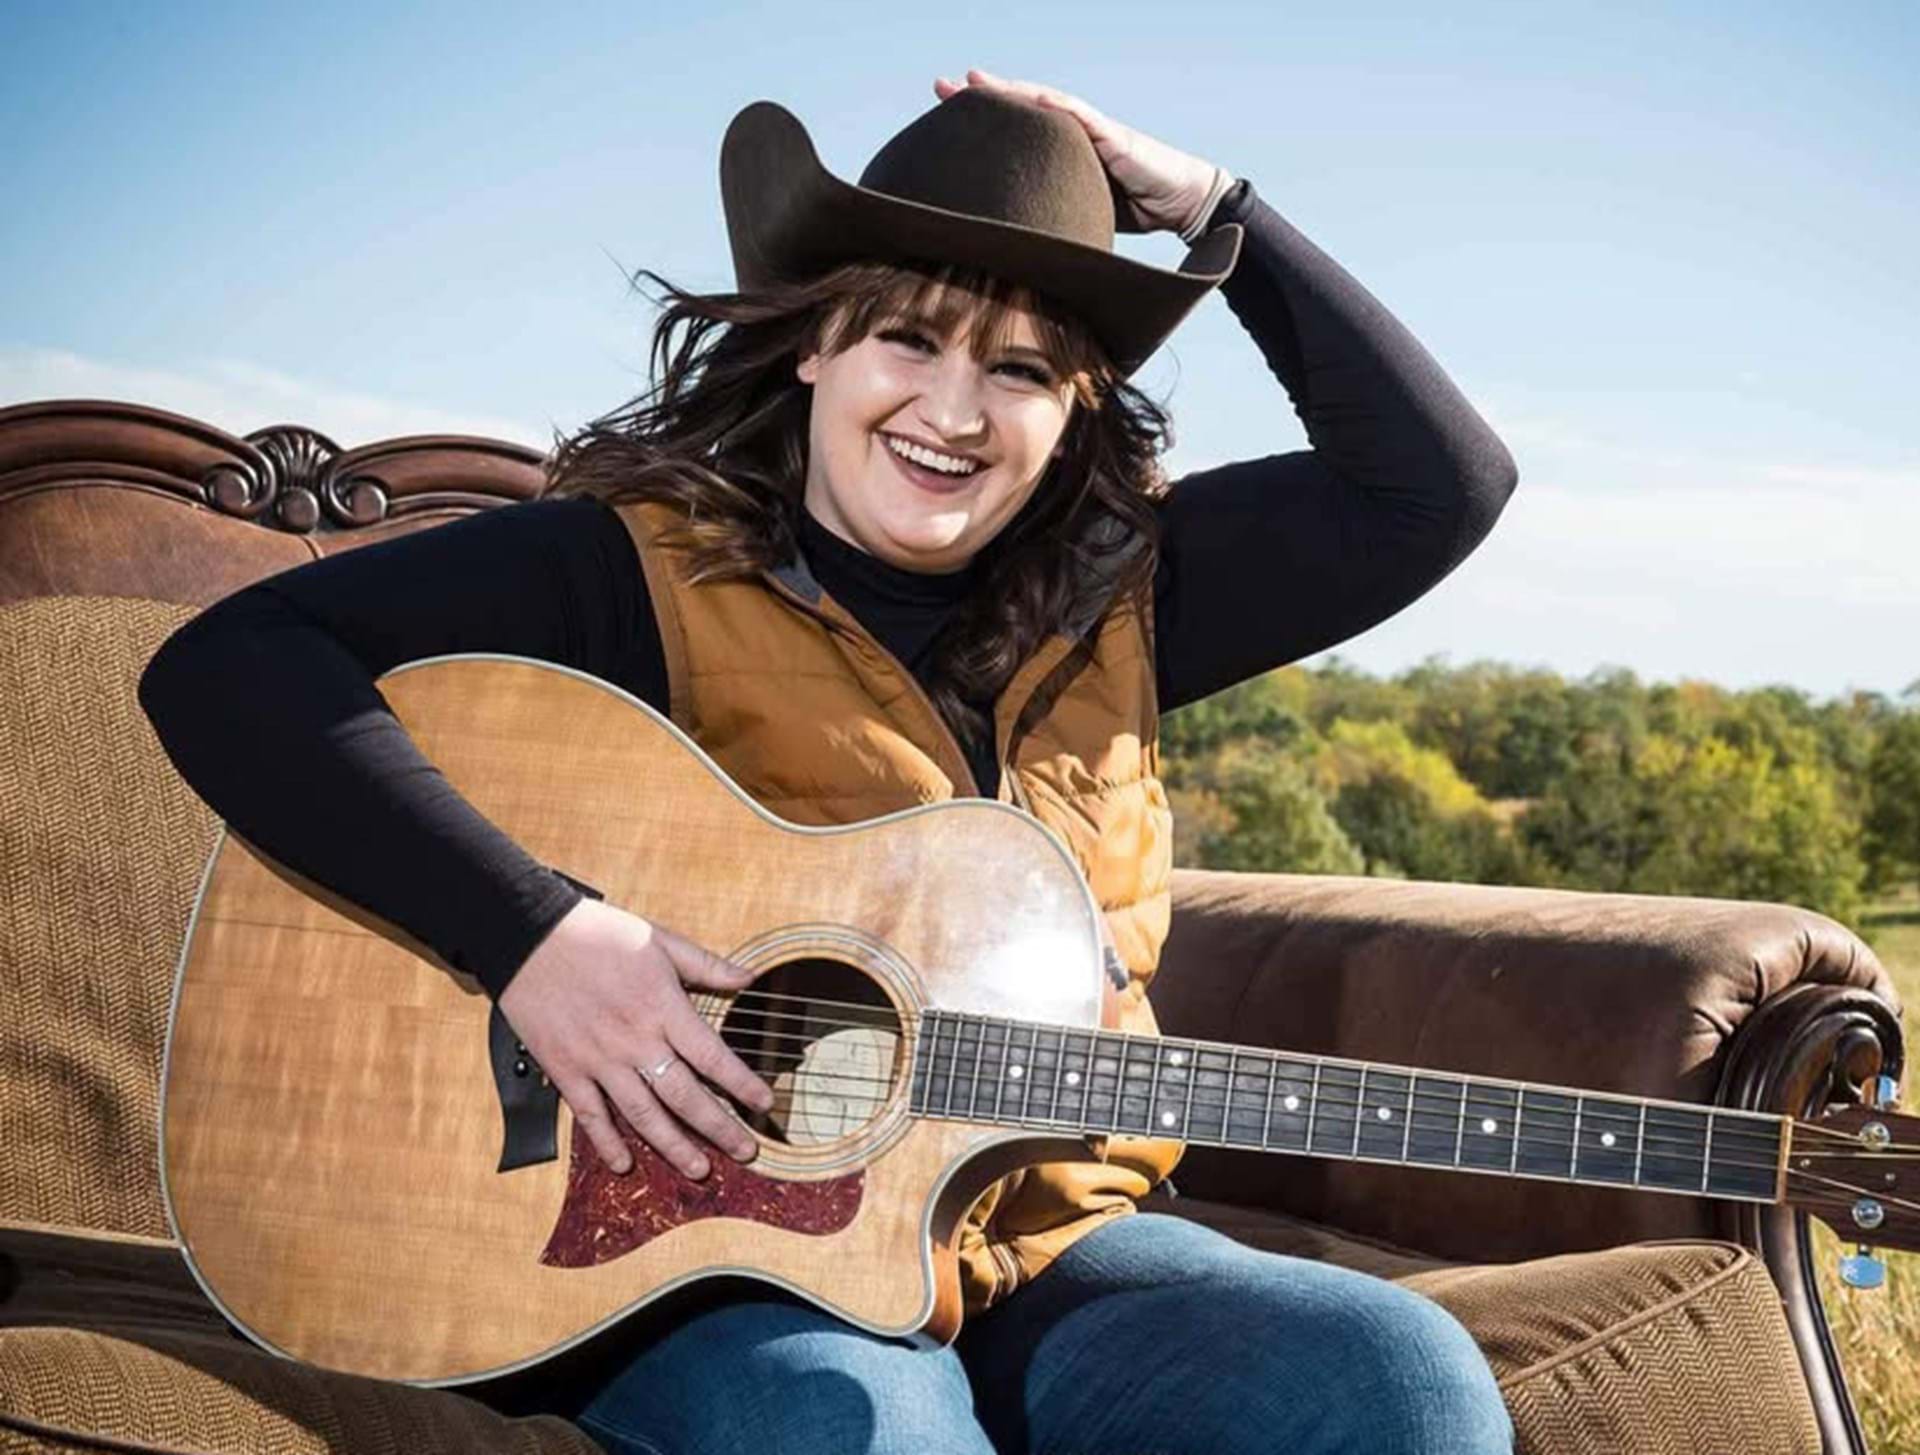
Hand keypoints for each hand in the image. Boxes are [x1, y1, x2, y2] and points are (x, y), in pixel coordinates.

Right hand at [498, 897, 777, 1178]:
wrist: (529, 934)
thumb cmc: (598, 932)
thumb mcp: (660, 940)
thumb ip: (706, 965)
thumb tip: (748, 978)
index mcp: (662, 1007)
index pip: (713, 1057)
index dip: (742, 1085)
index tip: (764, 1105)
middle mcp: (635, 1040)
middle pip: (685, 1096)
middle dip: (720, 1128)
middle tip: (745, 1151)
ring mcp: (598, 1059)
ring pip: (643, 1115)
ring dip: (673, 1146)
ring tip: (699, 1168)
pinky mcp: (565, 1068)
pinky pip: (590, 1115)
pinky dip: (607, 1141)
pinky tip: (624, 1163)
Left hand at [934, 68, 1224, 236]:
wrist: (1180, 203)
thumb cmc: (1132, 211)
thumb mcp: (1078, 216)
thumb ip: (1047, 219)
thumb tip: (1005, 252)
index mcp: (1055, 154)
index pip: (1010, 132)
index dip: (978, 124)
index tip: (938, 117)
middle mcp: (1068, 135)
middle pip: (1018, 110)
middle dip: (980, 97)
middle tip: (941, 86)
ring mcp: (1091, 131)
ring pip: (1044, 105)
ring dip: (1011, 92)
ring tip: (977, 80)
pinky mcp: (1115, 136)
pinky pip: (1084, 119)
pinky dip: (1060, 109)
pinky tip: (1033, 100)